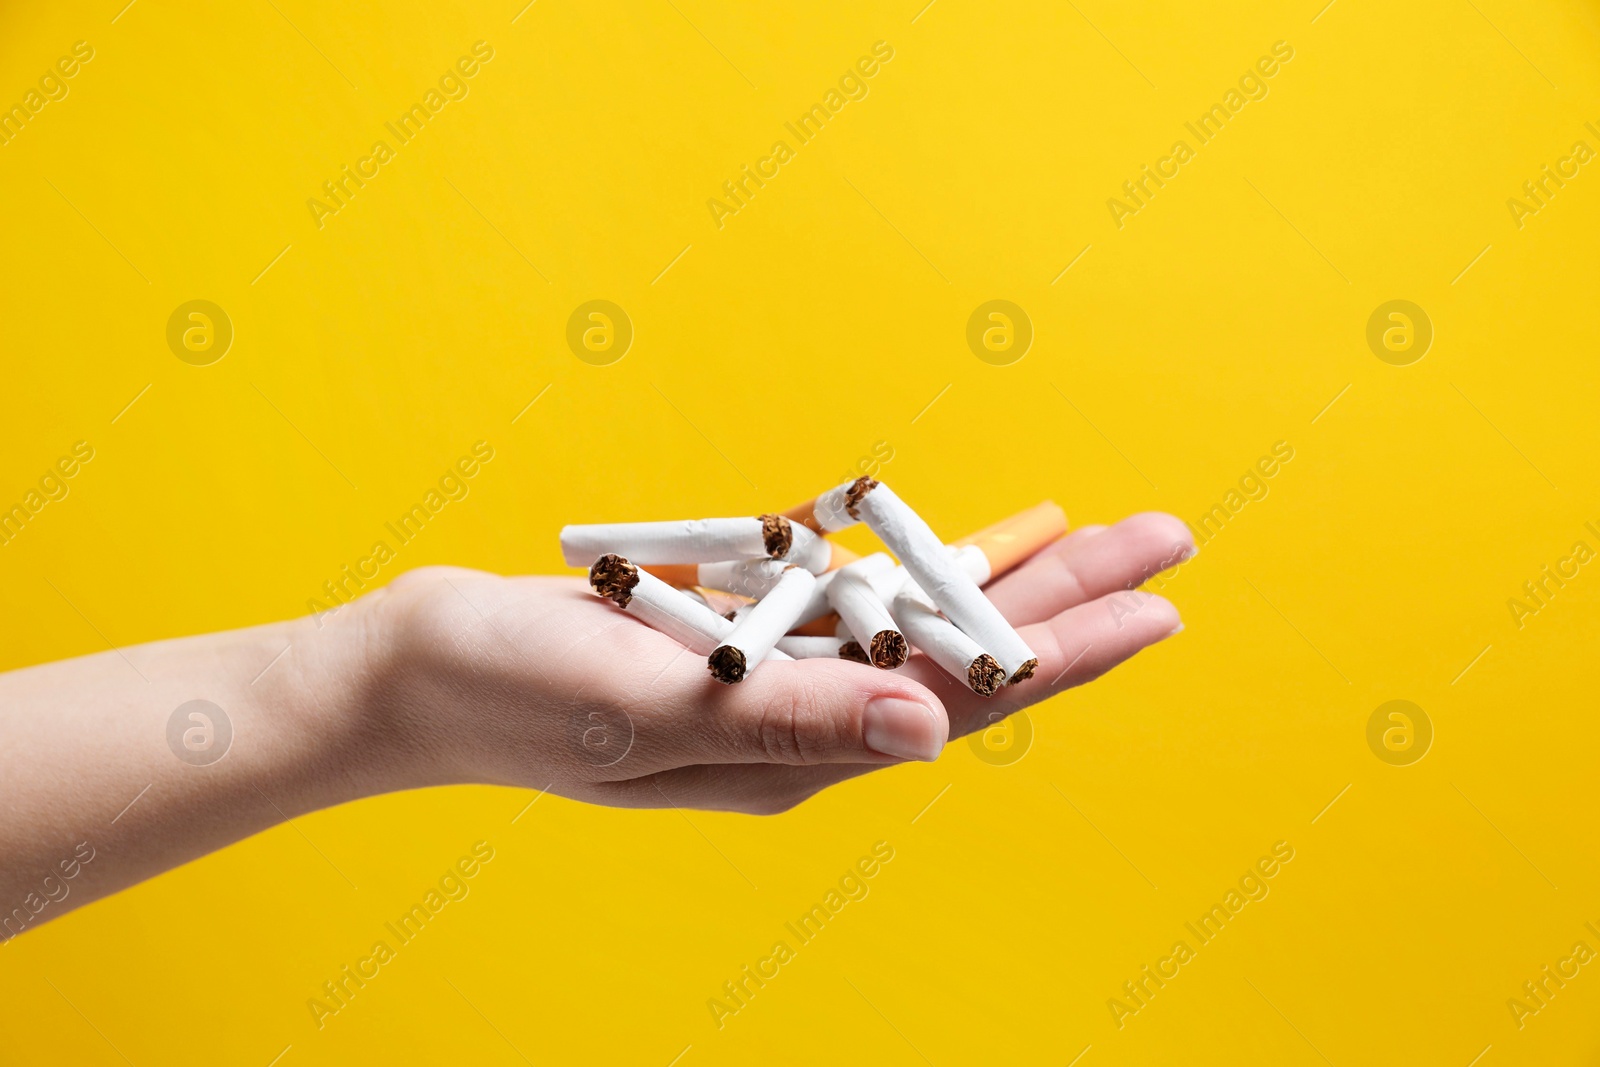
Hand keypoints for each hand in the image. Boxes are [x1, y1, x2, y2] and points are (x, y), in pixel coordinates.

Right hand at [361, 512, 1192, 814]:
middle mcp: (805, 723)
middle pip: (964, 653)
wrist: (419, 673)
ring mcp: (774, 675)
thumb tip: (932, 733)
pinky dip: (906, 557)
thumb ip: (794, 719)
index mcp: (797, 757)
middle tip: (1168, 538)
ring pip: (916, 615)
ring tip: (1092, 526)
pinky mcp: (737, 631)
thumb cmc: (519, 696)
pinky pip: (845, 591)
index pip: (963, 700)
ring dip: (1001, 568)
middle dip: (1068, 597)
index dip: (1065, 650)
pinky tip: (962, 534)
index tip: (1158, 605)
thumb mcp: (656, 709)